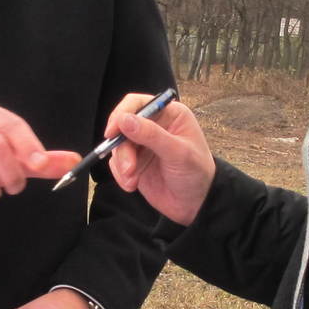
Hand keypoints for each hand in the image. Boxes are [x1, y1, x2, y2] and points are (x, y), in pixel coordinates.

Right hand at [103, 92, 214, 226]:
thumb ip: (151, 135)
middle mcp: (154, 126)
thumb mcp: (178, 153)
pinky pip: (116, 163)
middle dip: (122, 149)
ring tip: (132, 181)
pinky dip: (120, 175)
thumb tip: (124, 120)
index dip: (121, 114)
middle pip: (123, 126)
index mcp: (169, 114)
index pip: (138, 104)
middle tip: (129, 168)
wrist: (196, 204)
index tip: (112, 132)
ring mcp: (142, 145)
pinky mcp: (135, 162)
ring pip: (118, 146)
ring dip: (122, 164)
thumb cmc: (196, 174)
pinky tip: (132, 185)